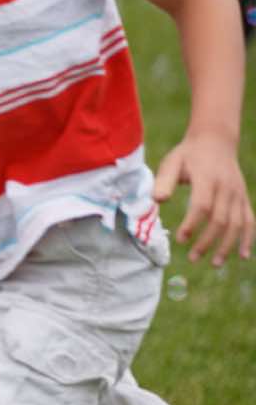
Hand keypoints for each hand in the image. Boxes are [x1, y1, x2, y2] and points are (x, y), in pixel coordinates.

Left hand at [157, 132, 253, 265]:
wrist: (215, 141)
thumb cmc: (188, 154)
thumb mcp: (171, 162)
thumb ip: (164, 181)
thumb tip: (157, 200)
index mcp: (208, 179)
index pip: (202, 206)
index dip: (192, 224)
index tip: (180, 239)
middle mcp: (227, 188)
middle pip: (220, 220)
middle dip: (207, 241)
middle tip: (192, 257)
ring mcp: (238, 194)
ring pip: (237, 224)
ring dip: (227, 245)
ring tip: (215, 263)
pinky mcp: (244, 198)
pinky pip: (250, 221)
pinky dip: (248, 239)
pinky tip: (244, 256)